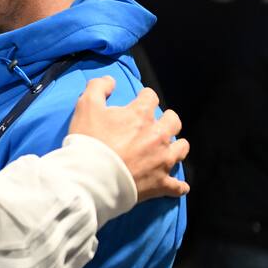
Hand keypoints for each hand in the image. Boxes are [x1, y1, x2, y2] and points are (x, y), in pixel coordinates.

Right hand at [68, 77, 189, 201]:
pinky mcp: (161, 183)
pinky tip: (177, 186)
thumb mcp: (86, 106)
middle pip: (173, 121)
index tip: (138, 101)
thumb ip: (98, 87)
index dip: (144, 97)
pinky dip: (178, 186)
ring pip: (181, 149)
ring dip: (176, 147)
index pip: (150, 97)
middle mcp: (158, 135)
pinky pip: (177, 186)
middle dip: (167, 120)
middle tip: (156, 124)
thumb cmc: (89, 141)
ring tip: (168, 149)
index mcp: (141, 115)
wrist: (92, 177)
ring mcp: (162, 160)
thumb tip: (111, 81)